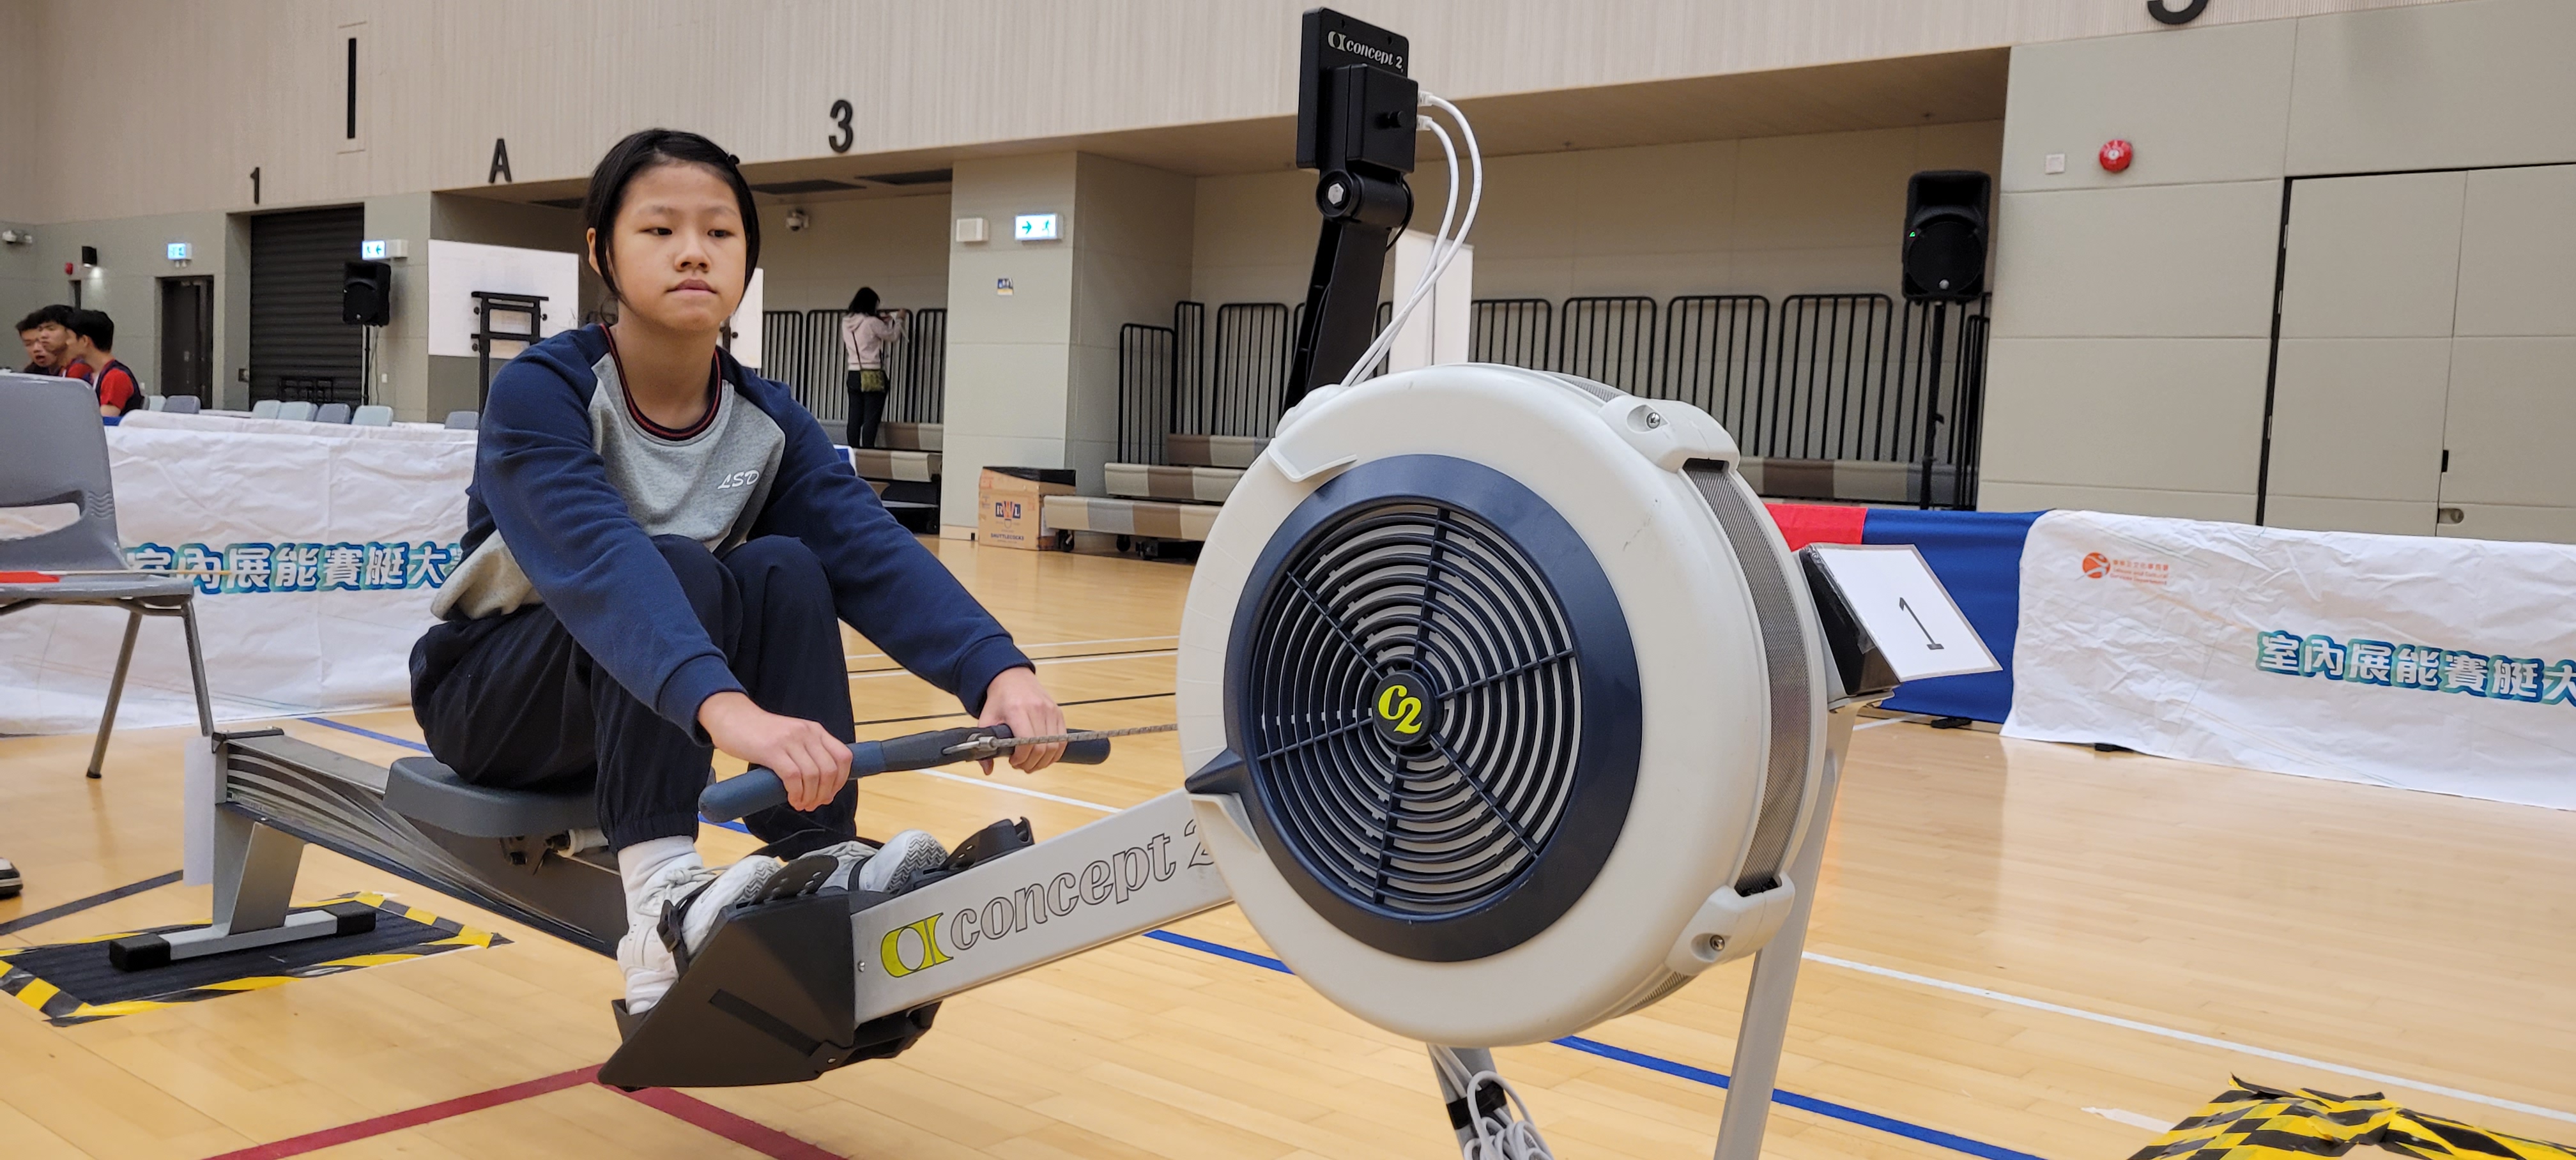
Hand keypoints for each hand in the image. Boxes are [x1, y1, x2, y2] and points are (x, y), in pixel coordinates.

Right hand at [698, 691, 851, 811]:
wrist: (733, 717)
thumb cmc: (760, 732)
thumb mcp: (792, 736)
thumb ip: (806, 751)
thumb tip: (820, 782)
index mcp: (815, 730)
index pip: (843, 757)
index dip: (841, 781)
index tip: (829, 794)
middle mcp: (807, 733)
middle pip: (830, 770)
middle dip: (825, 793)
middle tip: (814, 804)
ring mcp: (790, 740)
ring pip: (813, 776)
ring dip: (810, 797)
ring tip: (801, 804)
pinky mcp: (772, 750)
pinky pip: (793, 777)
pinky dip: (796, 793)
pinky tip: (792, 799)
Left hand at [977, 667, 1064, 773]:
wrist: (1013, 677)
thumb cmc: (1000, 699)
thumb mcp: (986, 719)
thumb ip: (984, 744)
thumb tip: (987, 769)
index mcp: (1017, 710)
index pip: (1027, 743)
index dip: (1021, 759)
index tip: (1013, 761)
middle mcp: (1037, 709)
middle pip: (1042, 748)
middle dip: (1032, 763)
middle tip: (1022, 765)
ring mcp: (1050, 710)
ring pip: (1055, 746)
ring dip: (1044, 761)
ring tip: (1032, 763)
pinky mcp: (1058, 712)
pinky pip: (1063, 740)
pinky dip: (1055, 753)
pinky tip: (1044, 756)